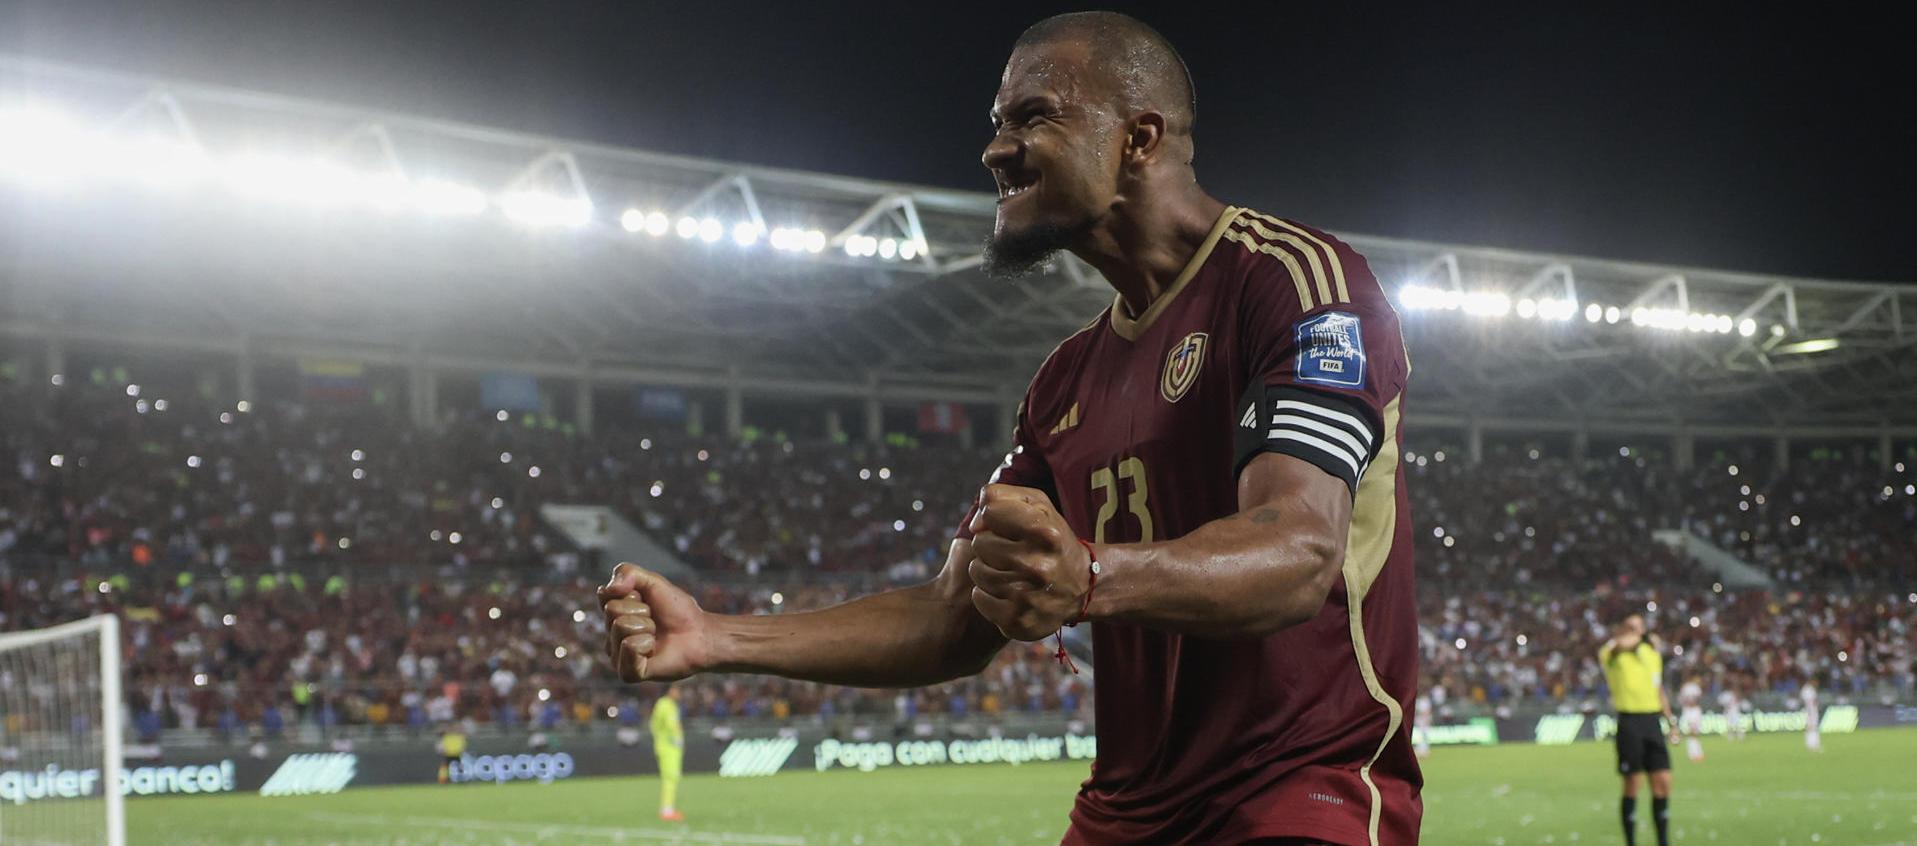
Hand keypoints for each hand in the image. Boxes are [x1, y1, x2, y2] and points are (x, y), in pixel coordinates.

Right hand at [597, 562, 713, 682]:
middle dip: (641, 610)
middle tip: (655, 620)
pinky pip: (627, 648)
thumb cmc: (677, 611)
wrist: (699, 634)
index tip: (646, 601)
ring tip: (655, 635)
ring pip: (620, 627)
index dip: (632, 593)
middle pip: (612, 611)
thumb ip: (627, 573)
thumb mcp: (653, 582)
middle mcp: (610, 635)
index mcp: (612, 615)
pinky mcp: (628, 672)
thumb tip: (605, 589)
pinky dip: (645, 644)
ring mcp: (617, 655)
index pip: (606, 595)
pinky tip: (653, 650)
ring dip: (646, 626)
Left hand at [967, 484, 1090, 640]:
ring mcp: (1028, 596)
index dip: (994, 517)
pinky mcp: (1018, 621)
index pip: (990, 511)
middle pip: (980, 543)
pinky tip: (1006, 592)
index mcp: (1046, 533)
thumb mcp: (1038, 505)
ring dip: (987, 569)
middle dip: (991, 544)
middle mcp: (1038, 566)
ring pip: (977, 570)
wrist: (1083, 587)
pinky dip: (986, 594)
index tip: (1007, 526)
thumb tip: (976, 523)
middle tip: (1011, 552)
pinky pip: (979, 598)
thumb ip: (1001, 497)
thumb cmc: (1051, 540)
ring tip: (1008, 571)